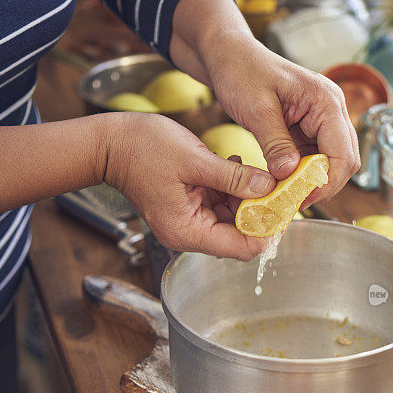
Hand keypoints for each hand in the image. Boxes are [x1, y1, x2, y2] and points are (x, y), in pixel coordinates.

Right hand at [104, 113, 274, 259]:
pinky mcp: (188, 208)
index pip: (242, 248)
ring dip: (245, 195)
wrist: (110, 144)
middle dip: (258, 209)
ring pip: (232, 219)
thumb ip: (234, 178)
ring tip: (245, 166)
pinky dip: (230, 189)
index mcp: (188, 232)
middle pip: (239, 235)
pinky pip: (218, 206)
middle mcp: (188, 234)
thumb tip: (268, 187)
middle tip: (273, 181)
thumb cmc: (142, 150)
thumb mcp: (196, 160)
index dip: (267, 229)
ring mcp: (188, 222)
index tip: (283, 205)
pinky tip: (232, 166)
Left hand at [172, 0, 359, 207]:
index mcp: (325, 101)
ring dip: (311, 182)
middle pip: (343, 161)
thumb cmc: (241, 71)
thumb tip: (289, 174)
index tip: (300, 199)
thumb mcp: (256, 109)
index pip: (342, 153)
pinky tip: (282, 183)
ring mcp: (321, 120)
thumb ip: (275, 143)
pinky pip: (312, 159)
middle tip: (292, 202)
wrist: (229, 56)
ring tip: (284, 195)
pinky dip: (300, 174)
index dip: (326, 182)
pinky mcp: (307, 130)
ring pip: (329, 163)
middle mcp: (331, 110)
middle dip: (322, 185)